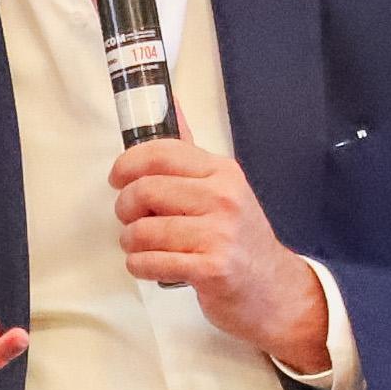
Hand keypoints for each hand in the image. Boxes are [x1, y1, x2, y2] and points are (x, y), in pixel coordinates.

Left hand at [106, 138, 328, 371]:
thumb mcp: (223, 188)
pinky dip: (140, 266)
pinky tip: (150, 266)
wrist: (273, 289)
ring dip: (130, 243)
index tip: (117, 178)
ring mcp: (219, 234)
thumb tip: (168, 100)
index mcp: (222, 172)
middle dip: (124, 208)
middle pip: (144, 190)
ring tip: (142, 247)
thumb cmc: (239, 238)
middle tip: (129, 219)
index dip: (127, 164)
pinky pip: (150, 262)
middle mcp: (223, 197)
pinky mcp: (211, 268)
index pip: (161, 153)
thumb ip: (189, 154)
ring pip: (142, 230)